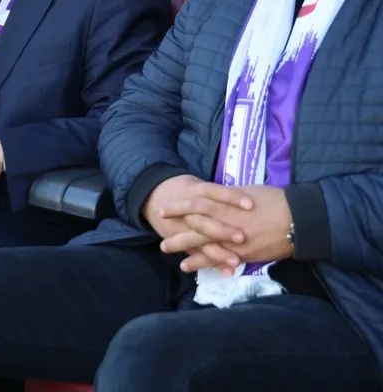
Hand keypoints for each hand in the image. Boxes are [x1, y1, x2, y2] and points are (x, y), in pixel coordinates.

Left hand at [159, 184, 293, 273]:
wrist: (298, 220)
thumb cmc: (275, 201)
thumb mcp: (246, 193)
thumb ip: (227, 198)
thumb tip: (215, 197)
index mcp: (225, 204)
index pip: (194, 204)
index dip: (178, 208)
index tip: (164, 209)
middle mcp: (225, 222)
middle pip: (193, 226)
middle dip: (175, 230)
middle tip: (160, 234)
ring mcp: (232, 240)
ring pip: (201, 244)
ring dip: (183, 248)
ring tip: (167, 250)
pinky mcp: (242, 254)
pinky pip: (218, 260)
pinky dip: (203, 263)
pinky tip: (189, 266)